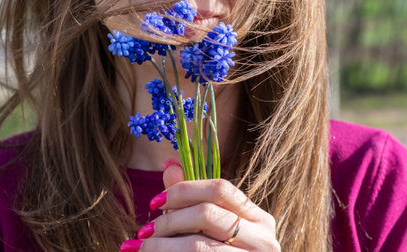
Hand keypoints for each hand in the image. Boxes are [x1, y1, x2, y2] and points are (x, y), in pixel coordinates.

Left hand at [121, 159, 280, 251]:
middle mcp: (263, 239)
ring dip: (162, 245)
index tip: (154, 201)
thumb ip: (189, 197)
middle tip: (145, 231)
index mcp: (257, 218)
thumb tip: (169, 164)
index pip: (220, 189)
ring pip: (198, 245)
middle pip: (207, 213)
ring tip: (142, 247)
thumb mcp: (205, 227)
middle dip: (169, 220)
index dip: (184, 190)